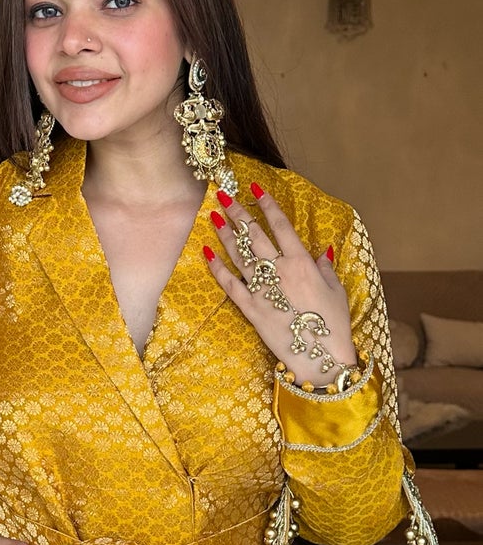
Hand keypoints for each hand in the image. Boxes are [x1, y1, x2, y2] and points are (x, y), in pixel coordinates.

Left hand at [203, 184, 356, 371]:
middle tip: (223, 196)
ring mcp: (262, 289)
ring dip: (225, 234)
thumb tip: (322, 251)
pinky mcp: (250, 308)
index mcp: (302, 263)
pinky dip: (216, 267)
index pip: (281, 226)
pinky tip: (206, 252)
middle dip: (237, 213)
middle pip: (254, 235)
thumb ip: (326, 268)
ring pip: (239, 255)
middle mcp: (279, 271)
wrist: (321, 356)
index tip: (255, 188)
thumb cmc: (333, 324)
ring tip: (213, 216)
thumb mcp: (337, 291)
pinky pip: (229, 283)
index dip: (267, 204)